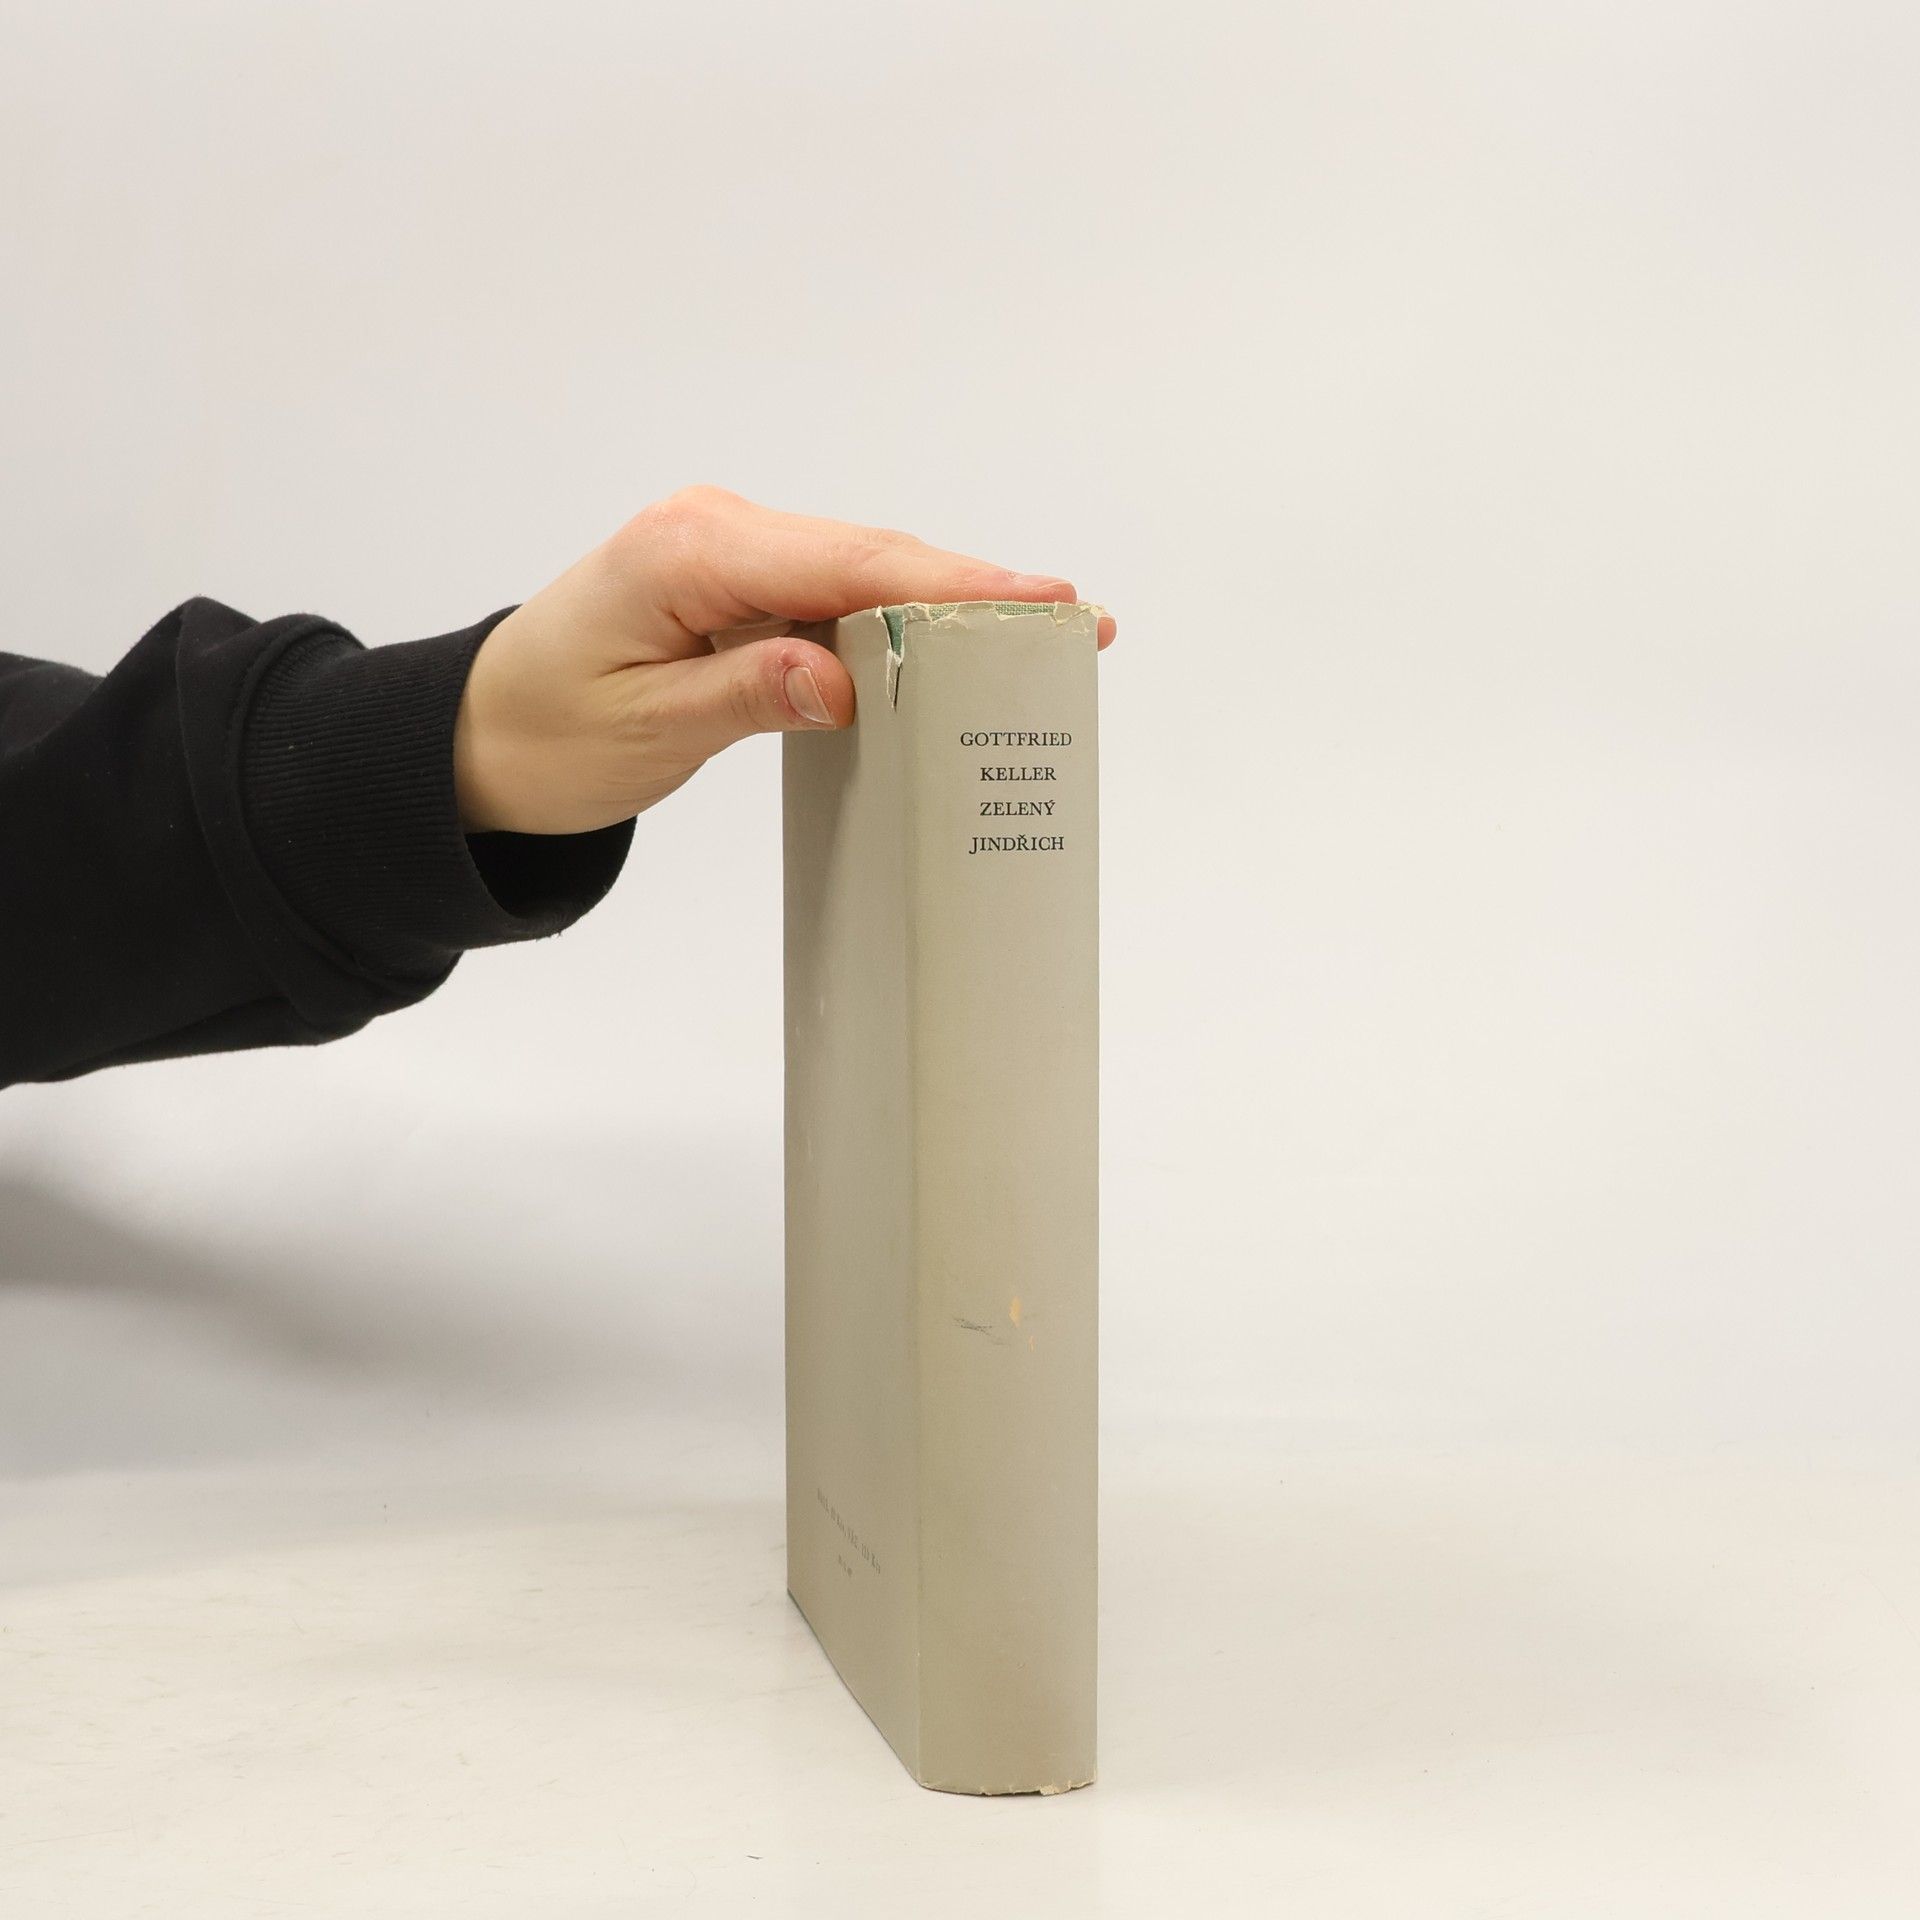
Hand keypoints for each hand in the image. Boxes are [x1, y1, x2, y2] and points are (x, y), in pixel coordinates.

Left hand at [452, 486, 1116, 834]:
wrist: (477, 734)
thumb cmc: (545, 734)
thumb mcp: (643, 729)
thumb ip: (747, 694)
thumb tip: (845, 679)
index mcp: (689, 552)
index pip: (847, 562)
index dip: (951, 582)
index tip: (1040, 599)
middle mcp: (717, 530)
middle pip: (871, 553)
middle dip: (974, 589)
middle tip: (1077, 622)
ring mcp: (730, 549)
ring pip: (862, 569)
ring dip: (945, 602)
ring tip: (1038, 635)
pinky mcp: (738, 580)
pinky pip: (835, 590)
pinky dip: (897, 617)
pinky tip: (954, 641)